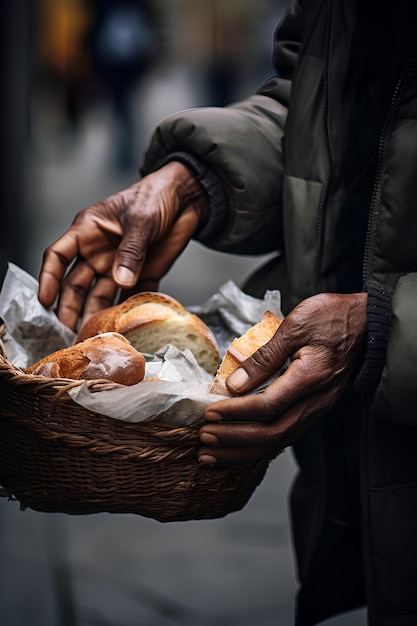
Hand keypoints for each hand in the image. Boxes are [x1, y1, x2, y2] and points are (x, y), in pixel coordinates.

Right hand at [38, 162, 207, 329]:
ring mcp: (119, 266)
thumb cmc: (156, 196)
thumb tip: (121, 280)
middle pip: (76, 284)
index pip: (58, 256)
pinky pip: (129, 298)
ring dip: (94, 314)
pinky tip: (121, 328)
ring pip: (99, 295)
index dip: (48, 278)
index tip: (44, 301)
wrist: (187, 197)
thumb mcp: (141, 220)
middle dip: (70, 307)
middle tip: (68, 330)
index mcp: (88, 231)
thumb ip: (130, 251)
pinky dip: (125, 313)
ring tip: (91, 335)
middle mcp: (98, 252)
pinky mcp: (141, 276)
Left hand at [199, 292, 366, 463]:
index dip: (236, 413)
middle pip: (273, 433)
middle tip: (204, 439)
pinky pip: (286, 434)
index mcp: (311, 378)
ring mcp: (318, 407)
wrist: (368, 323)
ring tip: (212, 455)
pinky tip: (239, 448)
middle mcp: (317, 400)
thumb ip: (264, 357)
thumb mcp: (296, 326)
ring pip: (279, 440)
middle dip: (235, 439)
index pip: (268, 406)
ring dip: (244, 451)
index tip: (210, 413)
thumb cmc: (333, 317)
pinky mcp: (315, 408)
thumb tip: (234, 384)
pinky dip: (259, 446)